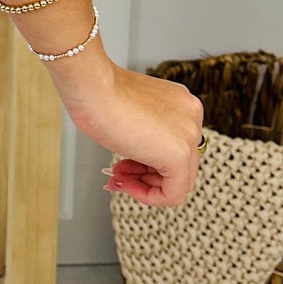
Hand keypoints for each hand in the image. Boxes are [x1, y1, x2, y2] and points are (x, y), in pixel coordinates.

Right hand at [60, 62, 205, 208]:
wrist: (92, 87)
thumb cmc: (98, 94)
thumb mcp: (129, 114)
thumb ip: (144, 134)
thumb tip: (140, 158)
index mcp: (180, 104)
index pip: (173, 146)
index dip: (144, 161)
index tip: (123, 163)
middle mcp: (191, 117)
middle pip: (178, 165)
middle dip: (143, 174)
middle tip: (118, 174)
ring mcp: (190, 134)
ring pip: (179, 181)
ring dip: (144, 185)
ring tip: (117, 179)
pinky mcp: (180, 153)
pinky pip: (174, 193)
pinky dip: (149, 196)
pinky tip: (125, 184)